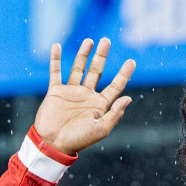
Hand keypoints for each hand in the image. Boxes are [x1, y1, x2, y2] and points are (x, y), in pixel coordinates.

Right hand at [33, 38, 135, 155]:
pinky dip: (55, 59)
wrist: (53, 144)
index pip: (115, 86)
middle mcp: (86, 95)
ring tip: (89, 40)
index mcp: (99, 105)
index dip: (124, 74)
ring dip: (83, 54)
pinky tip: (57, 46)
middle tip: (106, 41)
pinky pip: (55, 72)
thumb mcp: (101, 129)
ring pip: (78, 68)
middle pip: (96, 71)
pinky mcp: (56, 92)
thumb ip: (115, 114)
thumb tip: (128, 98)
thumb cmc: (78, 140)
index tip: (131, 61)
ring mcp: (71, 92)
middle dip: (101, 56)